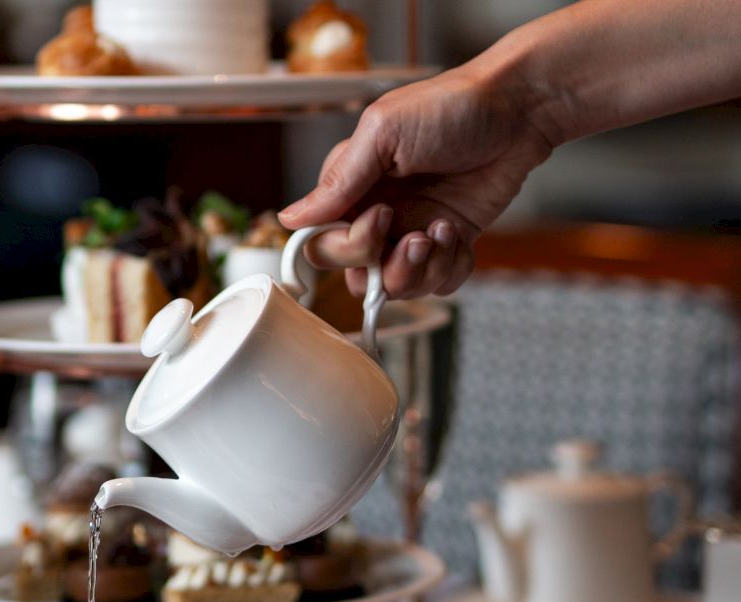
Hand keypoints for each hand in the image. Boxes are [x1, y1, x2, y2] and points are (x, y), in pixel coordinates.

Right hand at [279, 65, 555, 298]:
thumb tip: (288, 219)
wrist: (519, 110)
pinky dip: (449, 268)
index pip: (322, 244)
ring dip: (421, 270)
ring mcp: (411, 232)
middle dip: (387, 265)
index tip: (381, 218)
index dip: (348, 247)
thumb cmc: (449, 108)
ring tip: (443, 233)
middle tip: (418, 235)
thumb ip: (338, 182)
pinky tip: (459, 235)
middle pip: (355, 275)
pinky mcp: (446, 243)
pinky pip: (436, 283)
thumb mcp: (383, 133)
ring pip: (395, 287)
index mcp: (350, 189)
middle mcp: (375, 215)